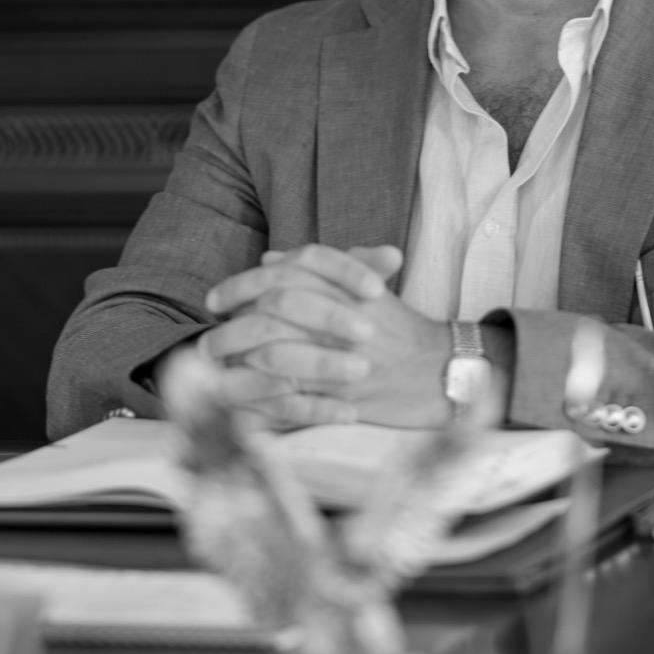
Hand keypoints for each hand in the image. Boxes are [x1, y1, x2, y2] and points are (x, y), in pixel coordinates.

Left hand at [197, 244, 454, 429]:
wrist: (444, 372)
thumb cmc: (403, 332)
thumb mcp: (367, 290)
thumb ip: (321, 271)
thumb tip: (270, 260)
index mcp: (350, 285)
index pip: (287, 272)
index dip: (244, 283)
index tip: (216, 298)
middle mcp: (346, 315)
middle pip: (277, 306)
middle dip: (234, 320)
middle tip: (209, 335)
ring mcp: (345, 355)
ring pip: (277, 350)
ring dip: (239, 357)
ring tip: (216, 365)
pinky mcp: (345, 394)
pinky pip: (291, 393)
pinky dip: (260, 394)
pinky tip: (239, 393)